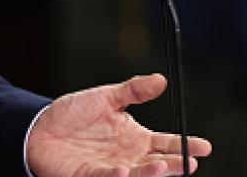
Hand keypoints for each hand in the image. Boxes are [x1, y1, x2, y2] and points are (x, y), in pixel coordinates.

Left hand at [27, 74, 212, 176]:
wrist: (41, 126)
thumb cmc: (74, 114)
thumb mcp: (106, 97)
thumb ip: (133, 91)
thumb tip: (160, 79)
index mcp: (136, 138)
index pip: (166, 144)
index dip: (185, 146)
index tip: (204, 146)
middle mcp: (128, 156)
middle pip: (158, 163)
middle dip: (176, 164)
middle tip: (191, 162)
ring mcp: (111, 168)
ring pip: (137, 174)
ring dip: (151, 172)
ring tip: (164, 166)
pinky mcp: (90, 175)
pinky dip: (117, 175)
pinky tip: (124, 169)